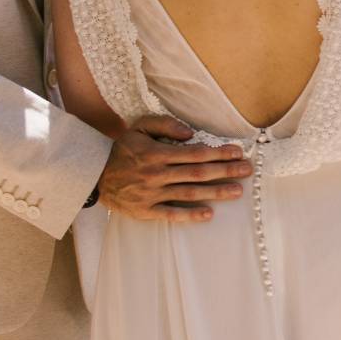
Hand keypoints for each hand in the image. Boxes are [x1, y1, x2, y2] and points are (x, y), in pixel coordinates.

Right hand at [96, 115, 250, 223]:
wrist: (93, 175)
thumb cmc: (121, 149)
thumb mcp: (138, 127)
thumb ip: (164, 124)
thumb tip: (190, 133)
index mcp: (156, 153)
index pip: (194, 154)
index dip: (218, 153)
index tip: (238, 152)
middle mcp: (156, 174)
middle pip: (197, 173)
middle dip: (225, 171)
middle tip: (247, 171)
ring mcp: (151, 194)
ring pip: (189, 193)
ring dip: (215, 192)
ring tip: (237, 191)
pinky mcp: (145, 211)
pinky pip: (171, 214)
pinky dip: (190, 215)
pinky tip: (209, 214)